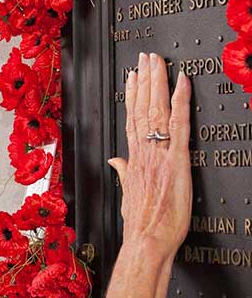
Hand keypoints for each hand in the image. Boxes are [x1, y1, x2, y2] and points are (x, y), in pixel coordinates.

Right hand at [108, 52, 191, 261]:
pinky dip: (180, 100)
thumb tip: (115, 162)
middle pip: (142, 108)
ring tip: (158, 62)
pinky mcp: (176, 159)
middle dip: (144, 80)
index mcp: (133, 160)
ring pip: (156, 110)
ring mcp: (159, 153)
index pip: (132, 120)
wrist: (147, 240)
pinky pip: (179, 123)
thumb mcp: (127, 197)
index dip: (132, 96)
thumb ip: (122, 174)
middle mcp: (143, 152)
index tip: (133, 77)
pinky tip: (183, 82)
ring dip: (157, 82)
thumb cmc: (141, 226)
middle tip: (146, 58)